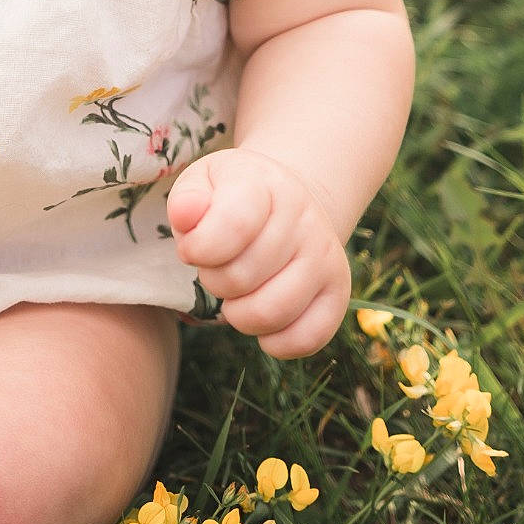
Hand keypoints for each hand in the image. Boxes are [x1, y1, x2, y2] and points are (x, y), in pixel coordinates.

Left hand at [167, 146, 350, 358]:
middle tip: (218, 266)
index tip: (192, 249)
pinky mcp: (338, 292)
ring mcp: (325, 257)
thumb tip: (185, 215)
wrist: (285, 202)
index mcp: (267, 186)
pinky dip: (274, 341)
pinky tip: (262, 317)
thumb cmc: (232, 197)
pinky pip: (305, 339)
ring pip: (270, 313)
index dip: (199, 249)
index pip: (233, 225)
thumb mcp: (204, 182)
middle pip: (241, 278)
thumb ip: (187, 200)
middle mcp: (305, 219)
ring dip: (238, 314)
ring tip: (238, 293)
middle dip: (214, 281)